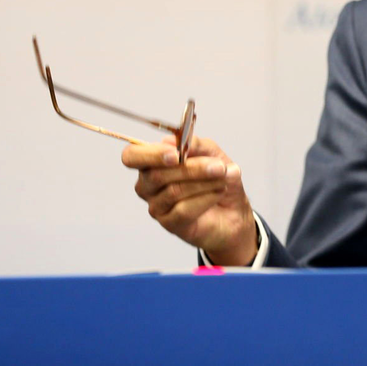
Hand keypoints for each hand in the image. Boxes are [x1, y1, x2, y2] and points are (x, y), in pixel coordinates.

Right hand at [121, 135, 257, 265]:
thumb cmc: (219, 178)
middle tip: (218, 166)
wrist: (235, 209)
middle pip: (155, 175)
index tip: (175, 154)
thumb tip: (172, 141)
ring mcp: (156, 206)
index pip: (132, 156)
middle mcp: (148, 185)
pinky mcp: (169, 224)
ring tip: (224, 177)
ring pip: (173, 191)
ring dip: (205, 182)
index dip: (150, 155)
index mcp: (152, 162)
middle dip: (191, 168)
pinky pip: (183, 210)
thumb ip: (195, 144)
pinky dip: (206, 198)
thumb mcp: (213, 153)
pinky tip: (219, 192)